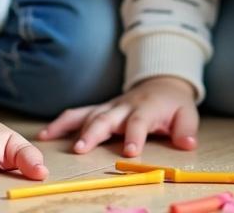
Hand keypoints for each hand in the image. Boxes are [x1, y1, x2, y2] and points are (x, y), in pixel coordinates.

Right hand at [37, 76, 199, 156]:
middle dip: (93, 132)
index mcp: (146, 108)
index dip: (134, 136)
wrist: (162, 82)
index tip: (129, 152)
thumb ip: (186, 130)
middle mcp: (124, 106)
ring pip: (87, 114)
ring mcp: (109, 106)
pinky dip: (61, 122)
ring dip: (68, 126)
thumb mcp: (187, 114)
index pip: (138, 122)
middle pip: (105, 117)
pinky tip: (45, 134)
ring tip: (49, 139)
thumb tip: (187, 144)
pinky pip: (78, 113)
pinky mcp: (100, 109)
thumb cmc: (173, 104)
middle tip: (80, 149)